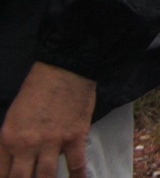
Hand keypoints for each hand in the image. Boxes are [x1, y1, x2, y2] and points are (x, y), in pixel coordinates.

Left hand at [0, 62, 94, 177]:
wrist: (66, 69)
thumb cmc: (37, 88)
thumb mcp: (14, 115)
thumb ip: (14, 140)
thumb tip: (20, 159)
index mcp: (8, 138)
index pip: (1, 171)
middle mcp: (27, 145)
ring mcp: (52, 142)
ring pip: (46, 176)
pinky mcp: (75, 138)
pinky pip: (76, 164)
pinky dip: (77, 176)